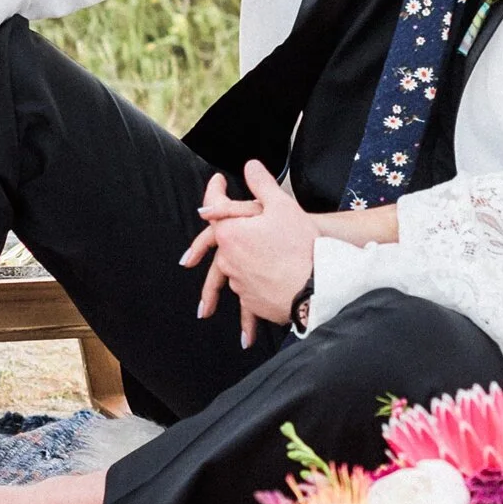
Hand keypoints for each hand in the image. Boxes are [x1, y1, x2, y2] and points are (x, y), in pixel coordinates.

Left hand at [182, 160, 315, 345]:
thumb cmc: (301, 243)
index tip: (217, 182)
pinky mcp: (254, 301)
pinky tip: (245, 337)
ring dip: (215, 294)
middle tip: (186, 261)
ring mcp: (240, 282)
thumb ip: (262, 183)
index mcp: (232, 232)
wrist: (316, 283)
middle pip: (212, 254)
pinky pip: (245, 306)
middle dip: (198, 253)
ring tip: (204, 310)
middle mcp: (230, 259)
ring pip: (226, 283)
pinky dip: (244, 321)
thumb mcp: (282, 205)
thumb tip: (250, 165)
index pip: (215, 209)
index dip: (214, 192)